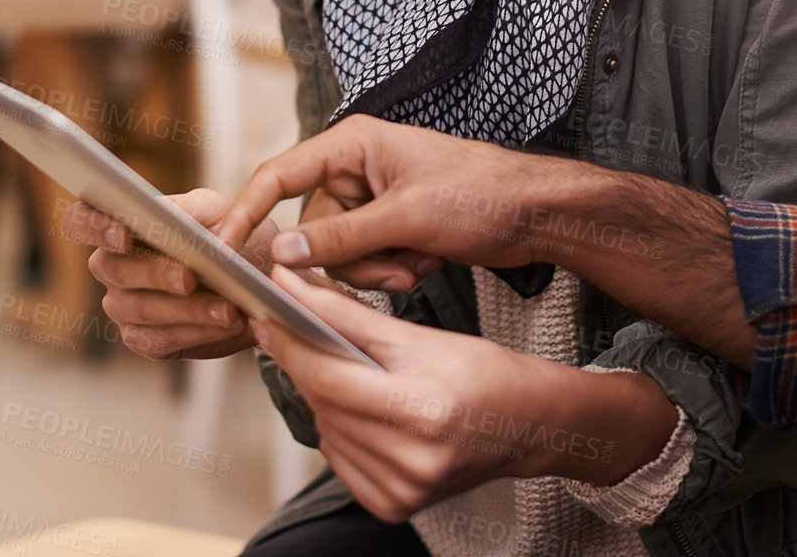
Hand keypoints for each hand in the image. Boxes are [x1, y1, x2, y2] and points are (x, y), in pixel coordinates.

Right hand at [60, 187, 274, 360]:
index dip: (92, 226)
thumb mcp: (212, 210)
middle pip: (113, 269)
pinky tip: (227, 324)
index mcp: (118, 225)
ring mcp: (123, 306)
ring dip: (187, 309)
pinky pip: (160, 340)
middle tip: (191, 277)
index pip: (80, 220)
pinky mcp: (144, 339)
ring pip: (140, 309)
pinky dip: (198, 331)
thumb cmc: (223, 231)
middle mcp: (111, 267)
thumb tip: (171, 223)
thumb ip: (187, 210)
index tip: (123, 235)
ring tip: (228, 308)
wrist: (252, 271)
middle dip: (154, 273)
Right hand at [218, 115, 549, 291]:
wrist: (537, 213)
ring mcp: (376, 198)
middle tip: (392, 270)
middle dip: (349, 260)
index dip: (247, 211)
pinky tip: (428, 259)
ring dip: (377, 270)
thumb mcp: (406, 218)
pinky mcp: (393, 225)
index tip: (222, 248)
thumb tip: (281, 255)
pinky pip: (367, 261)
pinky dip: (394, 269)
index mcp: (353, 144)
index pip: (278, 174)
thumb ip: (340, 238)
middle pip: (311, 228)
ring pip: (339, 253)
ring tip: (418, 261)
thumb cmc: (482, 193)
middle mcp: (358, 167)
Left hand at [253, 266, 678, 522]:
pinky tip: (364, 409)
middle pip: (324, 405)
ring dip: (324, 398)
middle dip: (304, 364)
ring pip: (327, 432)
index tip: (268, 317)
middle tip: (295, 331)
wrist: (528, 423)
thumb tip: (298, 290)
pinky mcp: (394, 506)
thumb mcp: (421, 336)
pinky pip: (341, 460)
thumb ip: (353, 318)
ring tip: (350, 372)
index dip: (292, 345)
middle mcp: (411, 460)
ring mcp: (401, 490)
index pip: (330, 379)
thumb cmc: (484, 374)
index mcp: (423, 411)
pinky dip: (341, 430)